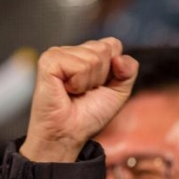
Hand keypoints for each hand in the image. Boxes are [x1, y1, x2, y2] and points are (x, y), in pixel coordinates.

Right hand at [19, 39, 138, 163]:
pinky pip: (79, 66)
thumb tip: (119, 58)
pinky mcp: (49, 60)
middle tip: (86, 91)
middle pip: (105, 48)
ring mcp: (59, 53)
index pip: (113, 45)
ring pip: (93, 58)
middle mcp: (73, 50)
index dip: (115, 69)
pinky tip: (66, 90)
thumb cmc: (89, 114)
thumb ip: (129, 71)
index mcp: (88, 54)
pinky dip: (78, 83)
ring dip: (89, 82)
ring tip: (75, 92)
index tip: (101, 86)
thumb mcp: (119, 92)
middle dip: (102, 76)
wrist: (70, 133)